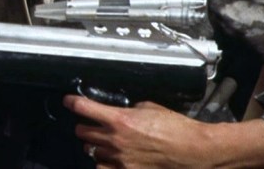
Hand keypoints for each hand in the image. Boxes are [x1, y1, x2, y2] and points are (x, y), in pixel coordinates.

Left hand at [63, 95, 263, 167]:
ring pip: (91, 152)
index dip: (72, 102)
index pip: (84, 108)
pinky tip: (112, 159)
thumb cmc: (176, 127)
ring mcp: (120, 160)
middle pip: (83, 132)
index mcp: (119, 119)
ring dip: (95, 146)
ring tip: (105, 143)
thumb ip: (128, 109)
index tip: (68, 101)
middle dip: (85, 125)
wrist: (194, 150)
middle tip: (92, 123)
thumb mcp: (149, 108)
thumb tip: (120, 110)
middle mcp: (115, 141)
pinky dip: (105, 163)